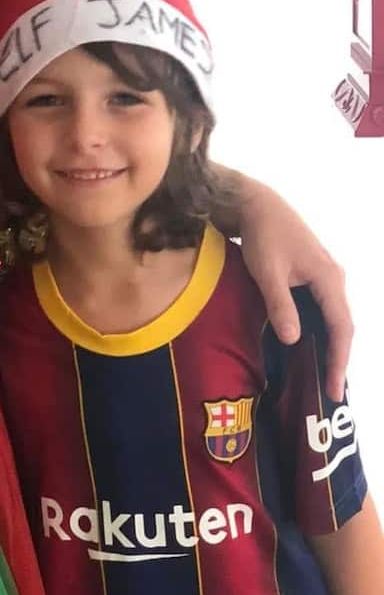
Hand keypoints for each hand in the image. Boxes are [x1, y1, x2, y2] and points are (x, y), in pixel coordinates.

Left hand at [235, 180, 352, 399]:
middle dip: (337, 358)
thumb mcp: (267, 272)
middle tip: (329, 391)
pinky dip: (318, 329)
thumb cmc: (261, 235)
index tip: (333, 388)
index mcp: (329, 279)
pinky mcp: (311, 273)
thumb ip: (280, 305)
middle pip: (341, 325)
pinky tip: (306, 344)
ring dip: (328, 345)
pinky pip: (321, 308)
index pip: (341, 328)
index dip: (339, 360)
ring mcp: (324, 275)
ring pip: (332, 317)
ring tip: (320, 374)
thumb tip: (294, 340)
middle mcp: (333, 278)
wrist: (253, 203)